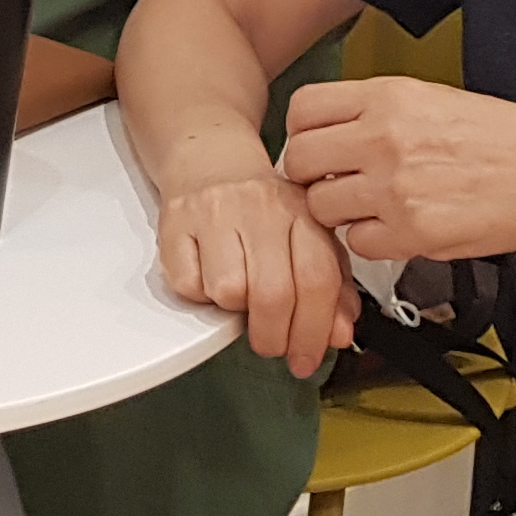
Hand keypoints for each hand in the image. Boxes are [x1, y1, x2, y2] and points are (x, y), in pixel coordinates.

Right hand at [152, 161, 358, 377]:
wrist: (211, 160)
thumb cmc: (263, 208)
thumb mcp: (310, 238)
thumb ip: (333, 288)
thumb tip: (339, 334)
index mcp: (302, 211)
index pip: (317, 279)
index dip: (313, 330)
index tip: (306, 355)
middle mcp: (261, 207)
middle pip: (273, 293)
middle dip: (273, 337)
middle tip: (272, 345)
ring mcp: (216, 212)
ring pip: (228, 290)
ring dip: (234, 310)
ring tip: (239, 296)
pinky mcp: (176, 222)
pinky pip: (188, 285)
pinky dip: (199, 296)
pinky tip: (209, 279)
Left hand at [279, 77, 515, 263]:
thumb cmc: (504, 139)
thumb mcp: (434, 98)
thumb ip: (376, 112)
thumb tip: (326, 132)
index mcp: (390, 96)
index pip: (303, 109)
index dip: (303, 132)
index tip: (314, 144)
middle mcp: (385, 138)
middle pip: (298, 160)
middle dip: (310, 175)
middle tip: (333, 182)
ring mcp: (395, 188)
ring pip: (321, 207)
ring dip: (338, 213)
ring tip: (371, 207)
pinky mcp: (411, 234)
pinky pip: (356, 244)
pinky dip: (370, 242)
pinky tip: (396, 228)